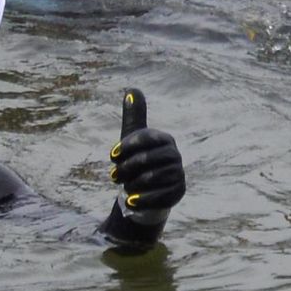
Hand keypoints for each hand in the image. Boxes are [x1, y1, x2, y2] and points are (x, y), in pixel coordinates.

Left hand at [108, 89, 183, 215]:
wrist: (147, 191)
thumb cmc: (138, 162)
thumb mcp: (133, 139)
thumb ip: (134, 117)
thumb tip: (132, 89)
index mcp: (164, 139)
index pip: (146, 138)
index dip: (127, 146)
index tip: (111, 155)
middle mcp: (175, 155)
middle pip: (147, 159)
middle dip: (126, 168)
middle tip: (113, 176)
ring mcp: (178, 174)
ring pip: (151, 178)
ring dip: (132, 184)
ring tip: (124, 187)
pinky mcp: (178, 192)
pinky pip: (160, 196)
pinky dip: (143, 199)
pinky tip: (131, 200)